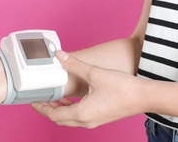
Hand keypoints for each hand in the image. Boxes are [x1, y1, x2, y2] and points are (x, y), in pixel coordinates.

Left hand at [31, 51, 145, 127]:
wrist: (144, 97)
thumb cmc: (122, 88)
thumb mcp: (95, 73)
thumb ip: (74, 65)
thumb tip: (59, 55)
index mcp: (81, 113)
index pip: (53, 115)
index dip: (41, 108)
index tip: (33, 101)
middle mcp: (86, 121)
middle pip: (59, 119)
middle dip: (47, 109)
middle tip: (40, 98)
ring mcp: (94, 121)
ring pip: (69, 120)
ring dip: (58, 110)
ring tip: (53, 97)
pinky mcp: (100, 118)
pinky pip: (79, 117)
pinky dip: (69, 110)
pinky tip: (71, 99)